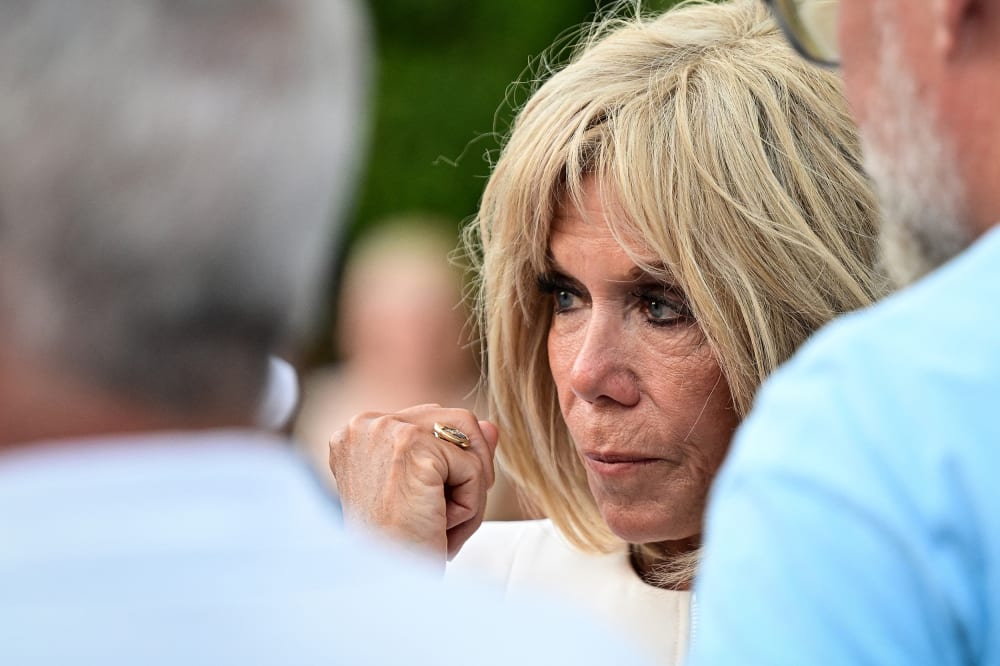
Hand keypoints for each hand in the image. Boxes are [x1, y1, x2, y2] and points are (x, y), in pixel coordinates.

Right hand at [328, 404, 499, 563]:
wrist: (383, 583)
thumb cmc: (397, 545)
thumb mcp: (425, 491)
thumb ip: (456, 451)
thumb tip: (491, 425)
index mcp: (358, 431)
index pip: (430, 420)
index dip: (449, 463)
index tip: (429, 503)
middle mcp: (367, 424)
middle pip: (456, 421)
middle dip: (468, 470)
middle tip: (447, 515)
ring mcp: (389, 431)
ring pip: (470, 440)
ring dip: (473, 486)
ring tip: (448, 522)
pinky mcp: (414, 449)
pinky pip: (473, 468)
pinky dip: (471, 505)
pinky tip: (443, 528)